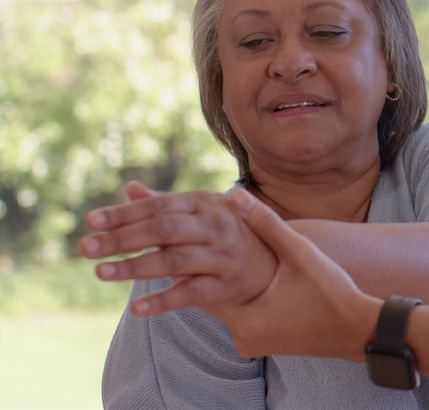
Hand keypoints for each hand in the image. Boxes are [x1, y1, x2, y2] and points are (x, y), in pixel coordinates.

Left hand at [78, 181, 276, 315]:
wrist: (275, 262)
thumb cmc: (228, 236)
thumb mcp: (203, 214)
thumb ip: (165, 205)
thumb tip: (130, 188)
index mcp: (205, 203)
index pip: (158, 206)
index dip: (124, 213)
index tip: (91, 221)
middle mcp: (216, 226)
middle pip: (163, 229)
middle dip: (122, 239)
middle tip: (86, 248)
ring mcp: (223, 255)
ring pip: (174, 260)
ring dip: (135, 267)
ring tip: (101, 272)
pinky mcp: (227, 285)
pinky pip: (191, 293)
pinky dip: (163, 301)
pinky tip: (136, 308)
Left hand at [217, 189, 377, 360]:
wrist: (360, 330)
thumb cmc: (332, 292)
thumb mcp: (300, 253)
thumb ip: (266, 224)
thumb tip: (236, 193)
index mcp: (245, 320)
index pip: (202, 288)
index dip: (201, 263)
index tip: (198, 242)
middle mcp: (244, 339)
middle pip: (216, 298)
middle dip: (217, 273)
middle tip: (209, 247)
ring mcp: (256, 345)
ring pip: (232, 308)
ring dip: (233, 287)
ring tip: (230, 260)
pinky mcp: (268, 345)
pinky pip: (247, 319)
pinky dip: (248, 300)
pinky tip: (258, 280)